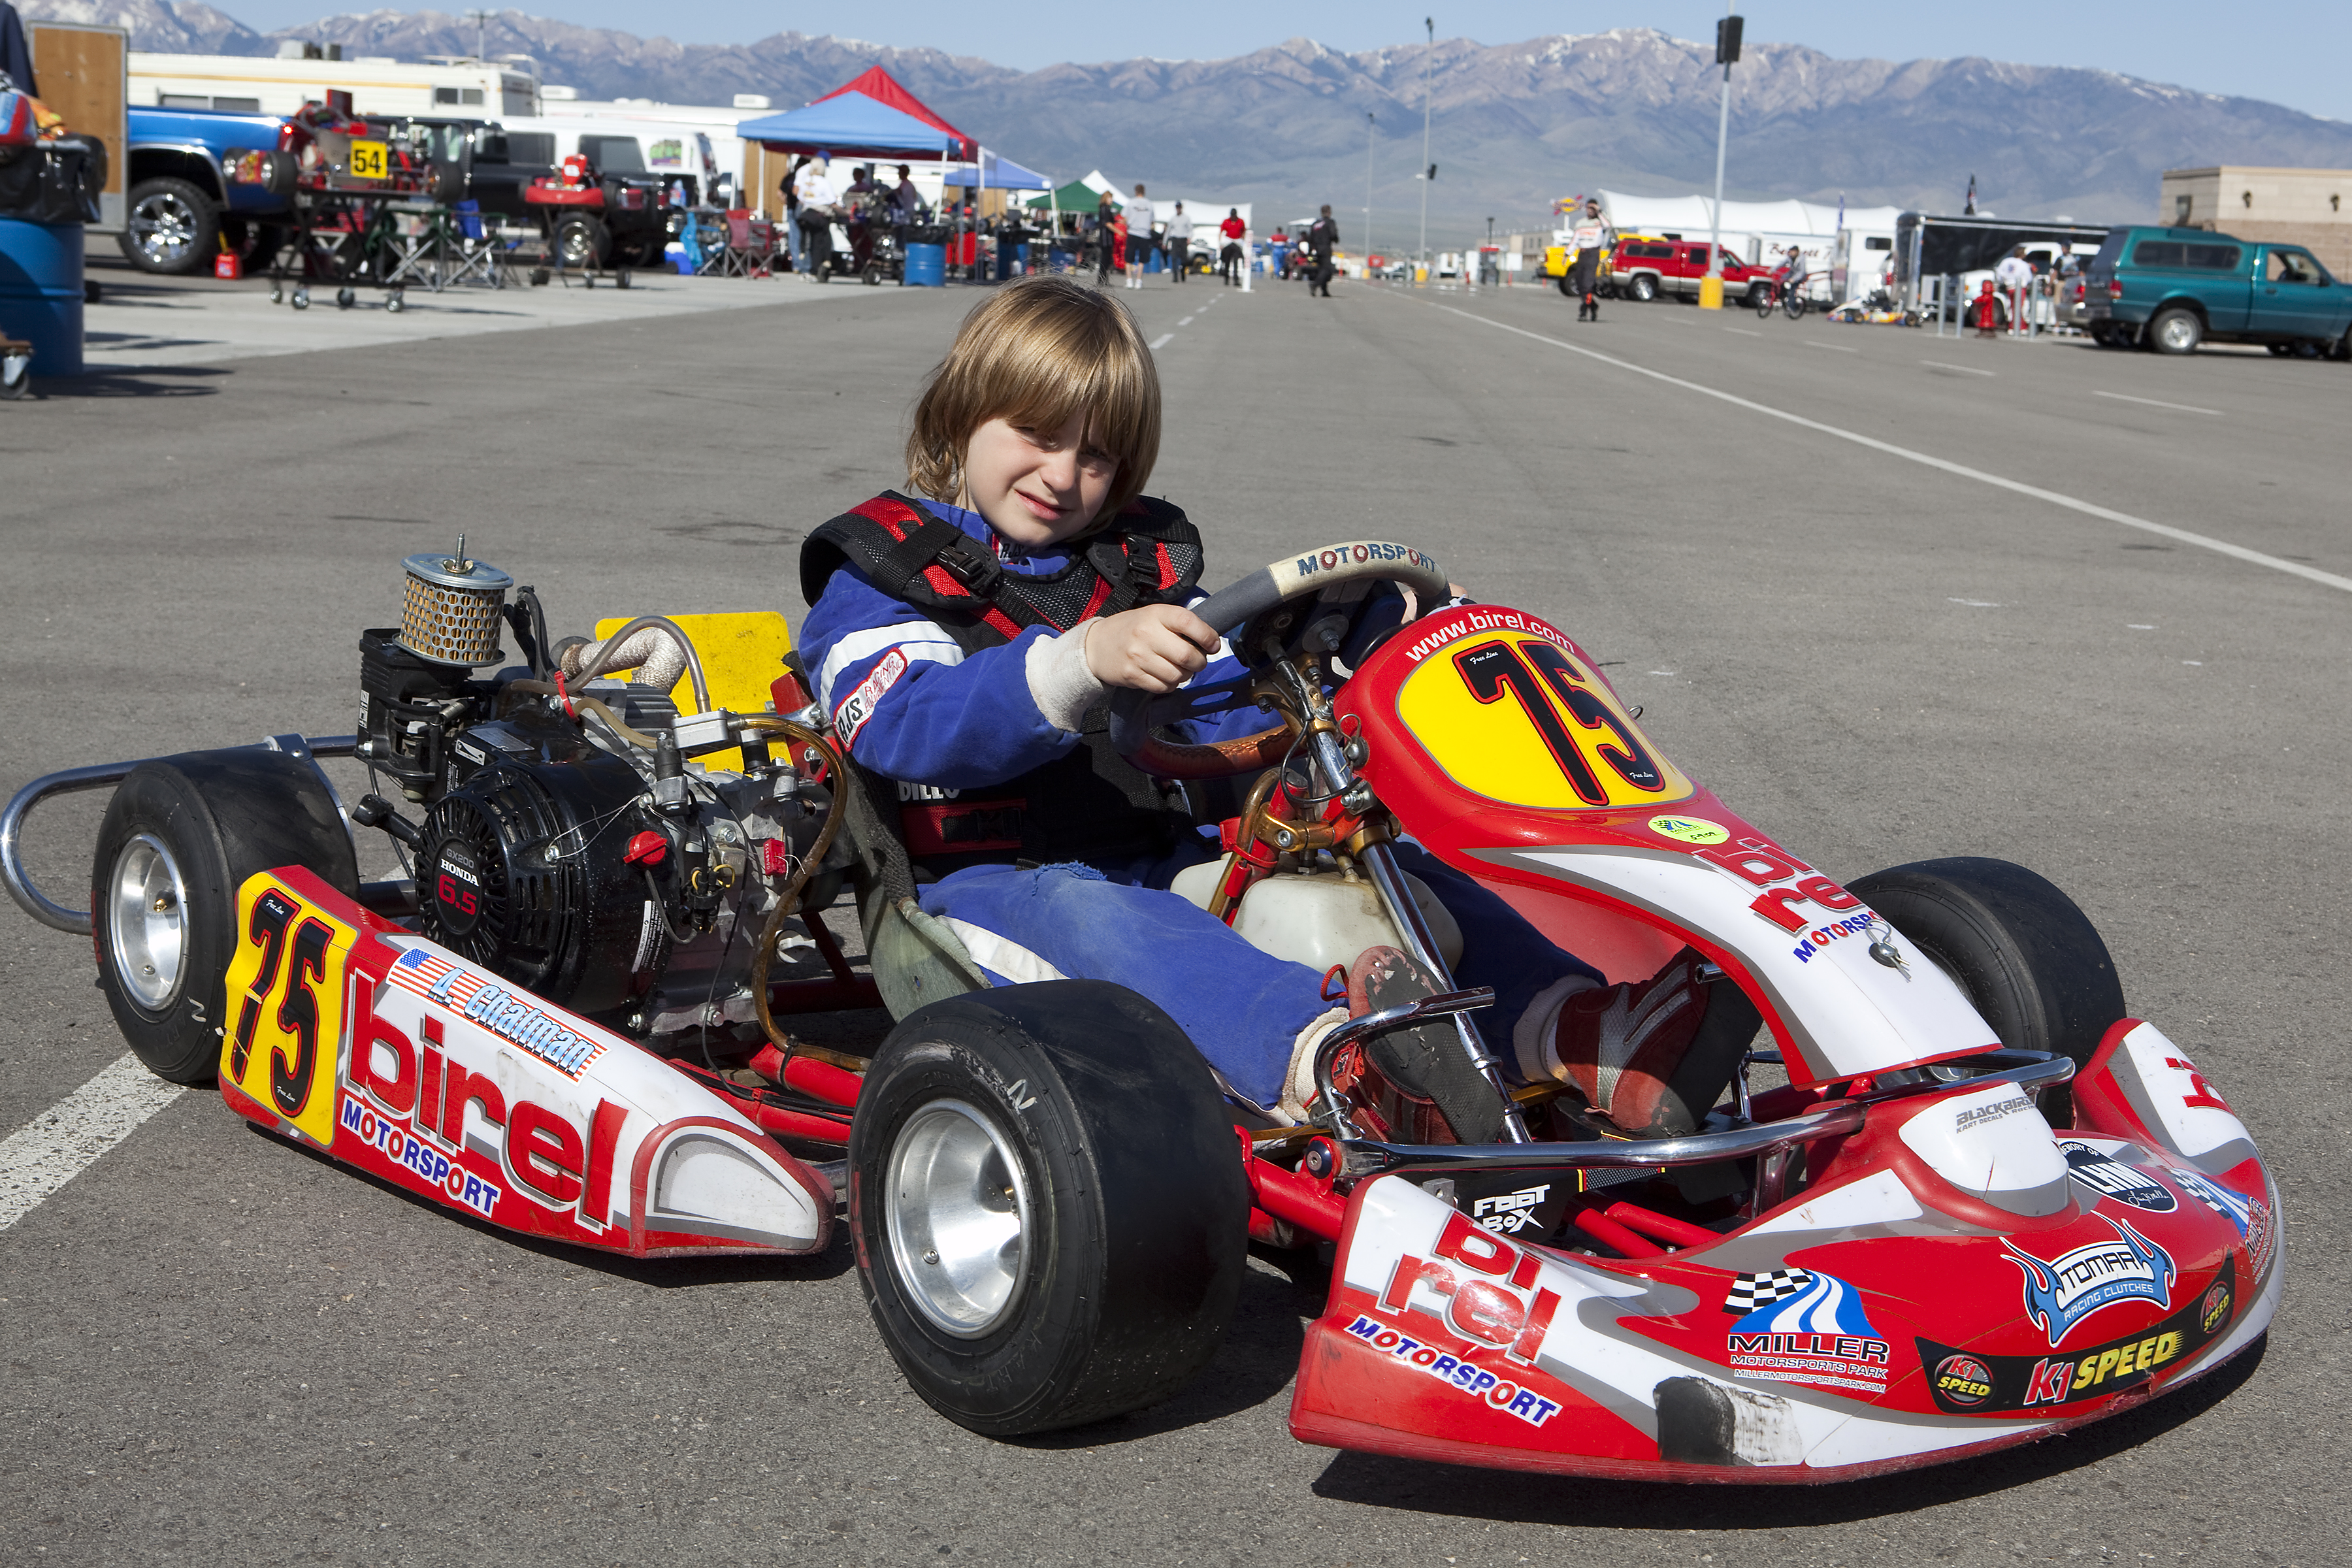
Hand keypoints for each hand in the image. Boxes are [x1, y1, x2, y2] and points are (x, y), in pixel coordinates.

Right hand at [1083, 604, 1219, 692]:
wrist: (1096, 645)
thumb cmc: (1132, 629)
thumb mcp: (1153, 615)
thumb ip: (1179, 624)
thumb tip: (1210, 641)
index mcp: (1156, 614)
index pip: (1189, 622)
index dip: (1207, 636)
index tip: (1213, 645)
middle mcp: (1147, 634)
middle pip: (1187, 655)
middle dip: (1199, 662)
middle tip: (1197, 661)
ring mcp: (1138, 656)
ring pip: (1177, 675)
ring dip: (1185, 676)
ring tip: (1179, 669)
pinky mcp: (1133, 675)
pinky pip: (1163, 687)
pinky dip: (1170, 685)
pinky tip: (1165, 676)